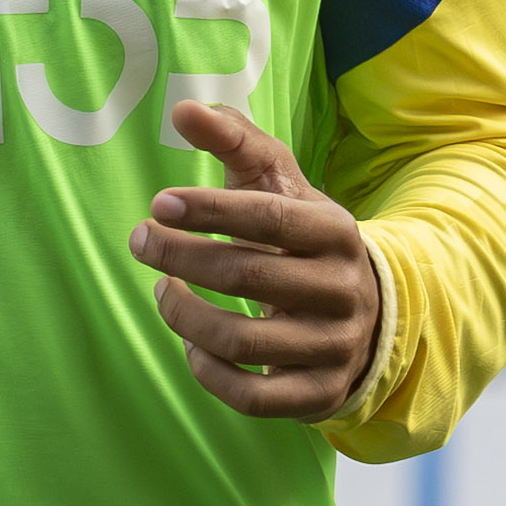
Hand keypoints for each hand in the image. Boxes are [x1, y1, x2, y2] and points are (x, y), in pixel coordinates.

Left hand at [129, 100, 381, 420]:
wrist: (367, 311)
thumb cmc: (302, 236)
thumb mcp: (279, 183)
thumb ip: (234, 140)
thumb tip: (182, 109)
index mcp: (337, 232)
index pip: (270, 220)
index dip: (211, 212)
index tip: (158, 205)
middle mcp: (342, 291)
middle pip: (247, 278)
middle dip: (180, 258)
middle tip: (139, 240)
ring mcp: (334, 347)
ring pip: (242, 343)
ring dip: (184, 317)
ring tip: (161, 291)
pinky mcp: (319, 394)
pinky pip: (252, 396)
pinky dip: (208, 373)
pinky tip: (189, 345)